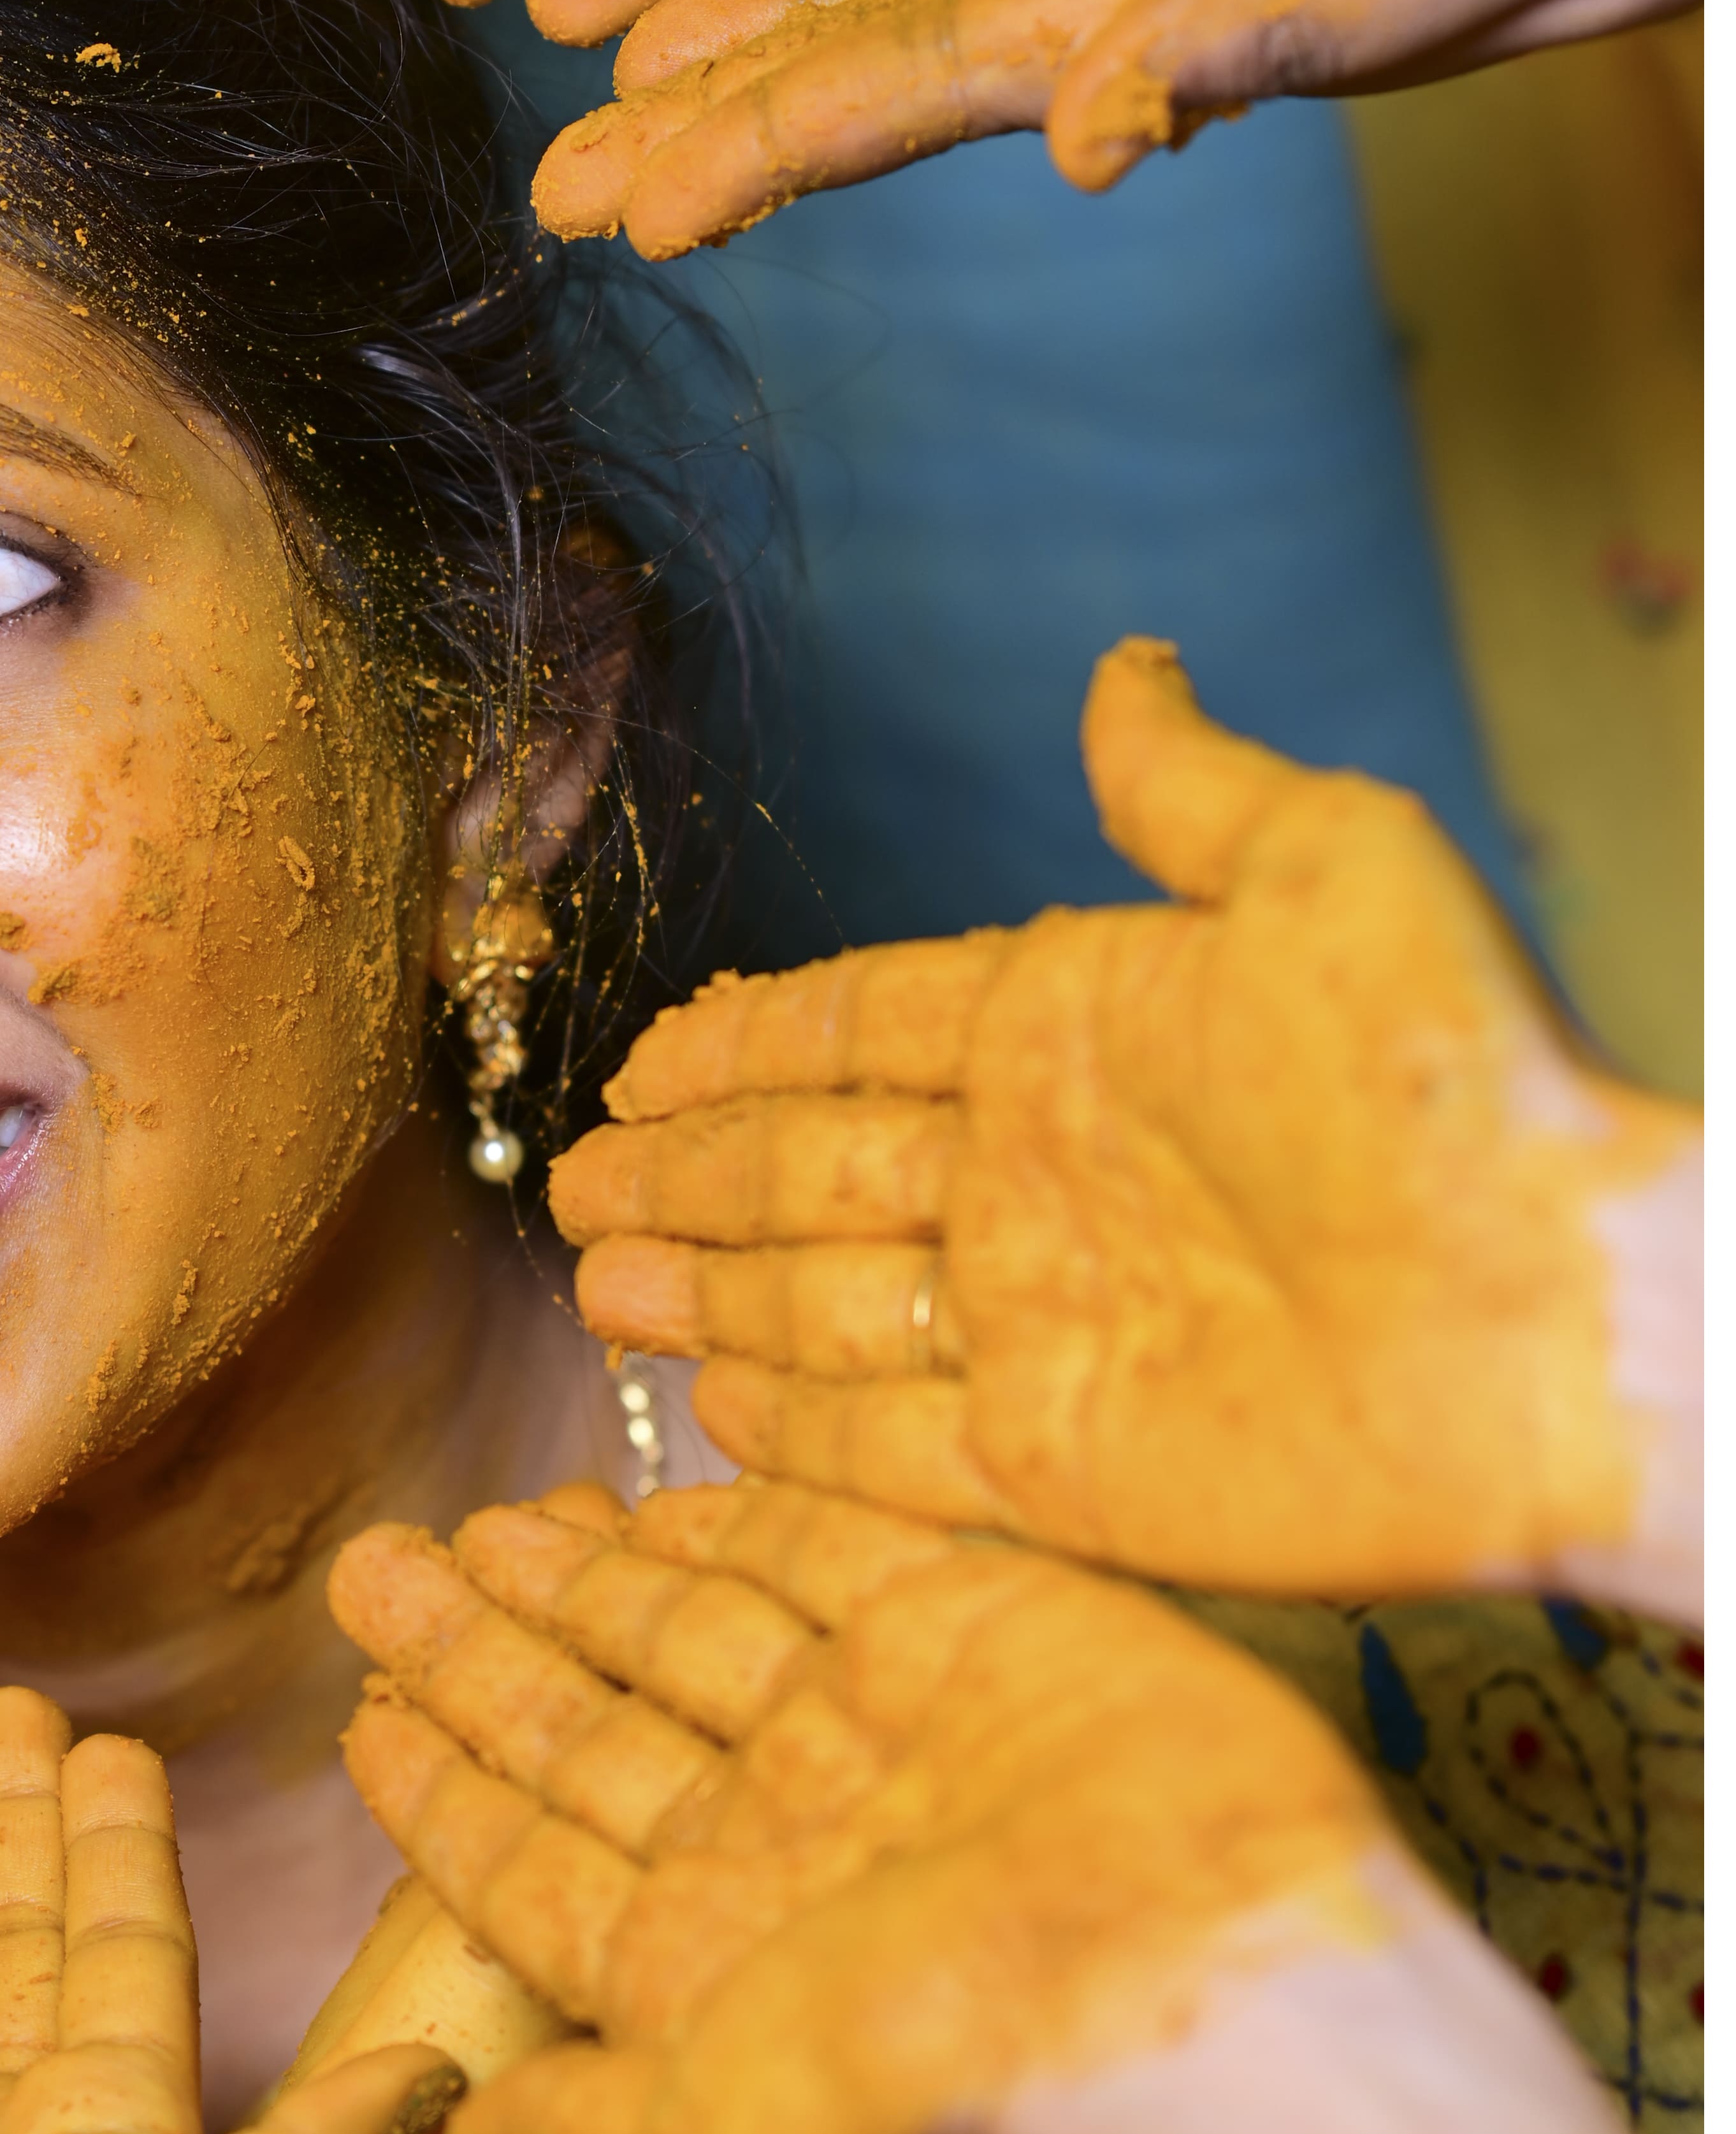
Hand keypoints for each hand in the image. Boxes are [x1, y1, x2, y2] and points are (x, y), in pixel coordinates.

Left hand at [336, 1470, 1391, 2133]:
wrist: (1174, 1979)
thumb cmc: (937, 2091)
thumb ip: (582, 2128)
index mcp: (707, 1963)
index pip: (533, 1866)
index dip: (444, 1795)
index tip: (362, 1727)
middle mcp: (781, 1841)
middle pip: (587, 1734)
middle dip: (472, 1658)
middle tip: (365, 1574)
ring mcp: (872, 1732)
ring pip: (683, 1640)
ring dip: (568, 1585)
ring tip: (458, 1529)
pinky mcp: (966, 1627)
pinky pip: (816, 1561)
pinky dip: (730, 1531)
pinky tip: (641, 1510)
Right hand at [546, 639, 1695, 1600]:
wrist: (1559, 1311)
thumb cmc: (1465, 1080)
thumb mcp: (1331, 870)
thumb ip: (1192, 785)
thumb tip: (1131, 664)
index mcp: (1081, 1040)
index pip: (864, 1033)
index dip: (750, 1044)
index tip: (646, 1060)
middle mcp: (1044, 1186)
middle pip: (813, 1175)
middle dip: (689, 1178)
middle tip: (575, 1188)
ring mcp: (1045, 1331)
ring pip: (825, 1310)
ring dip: (708, 1297)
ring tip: (601, 1285)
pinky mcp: (1063, 1469)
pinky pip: (891, 1451)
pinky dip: (798, 1435)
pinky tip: (715, 1410)